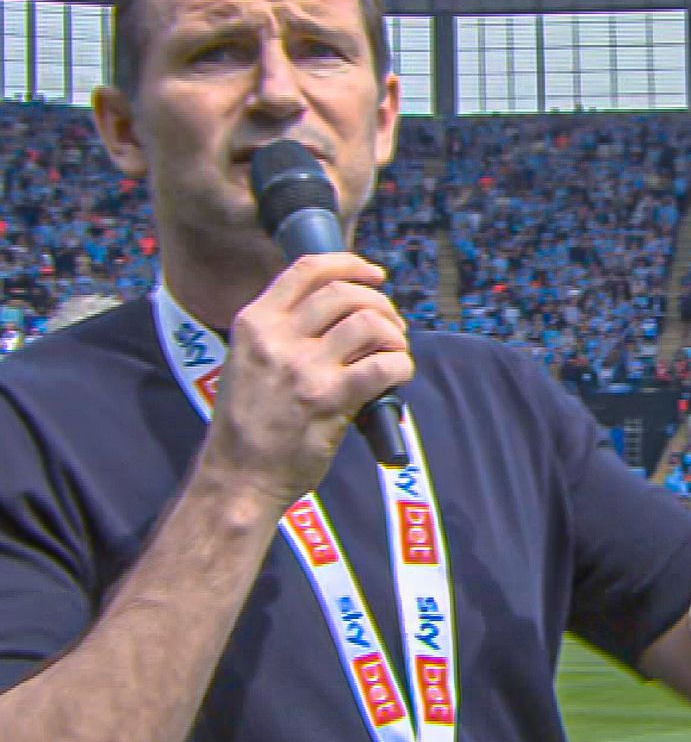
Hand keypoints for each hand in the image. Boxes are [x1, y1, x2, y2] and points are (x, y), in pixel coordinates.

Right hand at [199, 254, 412, 512]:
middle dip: (380, 304)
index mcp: (255, 322)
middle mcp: (276, 338)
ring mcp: (302, 368)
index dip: (349, 264)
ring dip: (394, 334)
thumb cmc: (250, 422)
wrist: (238, 476)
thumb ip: (283, 331)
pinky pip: (383, 365)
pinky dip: (401, 365)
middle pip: (345, 293)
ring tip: (394, 350)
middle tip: (391, 326)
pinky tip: (398, 374)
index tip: (374, 274)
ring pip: (368, 323)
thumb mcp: (248, 360)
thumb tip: (342, 308)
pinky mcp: (329, 399)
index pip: (307, 269)